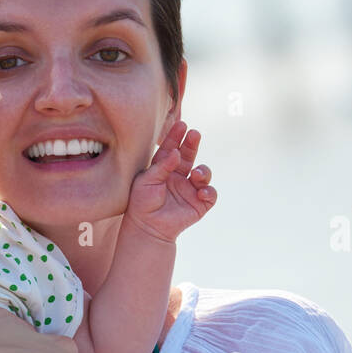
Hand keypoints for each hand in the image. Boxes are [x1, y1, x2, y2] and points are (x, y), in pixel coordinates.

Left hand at [125, 119, 215, 243]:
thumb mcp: (146, 181)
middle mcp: (178, 176)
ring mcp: (190, 189)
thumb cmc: (141, 203)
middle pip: (190, 156)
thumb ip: (161, 166)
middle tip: (194, 134)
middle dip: (193, 144)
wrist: (147, 227)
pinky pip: (210, 194)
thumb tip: (176, 153)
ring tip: (196, 174)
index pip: (172, 149)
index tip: (181, 125)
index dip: (177, 137)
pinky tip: (201, 192)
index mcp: (164, 168)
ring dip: (203, 171)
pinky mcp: (199, 203)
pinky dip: (209, 191)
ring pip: (203, 173)